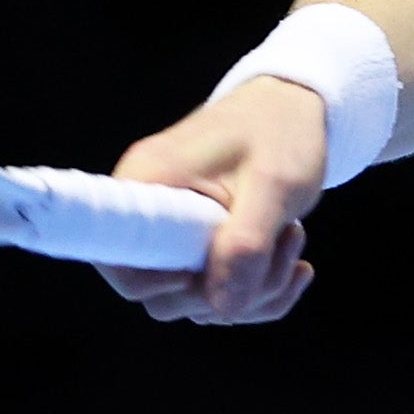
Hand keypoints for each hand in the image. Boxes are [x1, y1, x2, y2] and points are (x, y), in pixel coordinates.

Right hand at [103, 78, 327, 323]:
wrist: (294, 108)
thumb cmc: (280, 132)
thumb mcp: (274, 184)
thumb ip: (246, 244)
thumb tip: (222, 306)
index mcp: (147, 183)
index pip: (119, 263)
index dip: (161, 286)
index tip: (211, 272)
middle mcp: (149, 211)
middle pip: (163, 295)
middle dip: (229, 291)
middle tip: (284, 246)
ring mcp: (173, 233)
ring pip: (198, 300)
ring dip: (255, 291)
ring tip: (293, 238)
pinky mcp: (199, 246)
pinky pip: (218, 293)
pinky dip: (261, 290)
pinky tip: (293, 260)